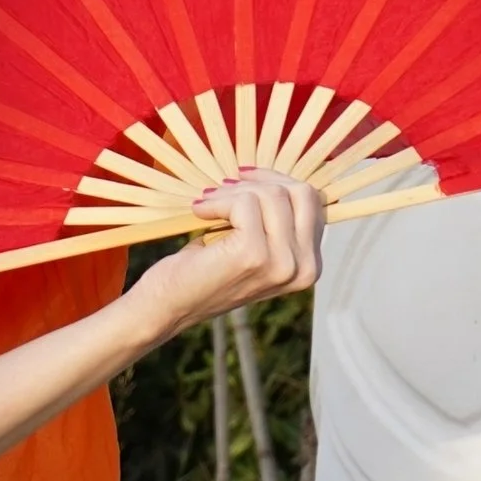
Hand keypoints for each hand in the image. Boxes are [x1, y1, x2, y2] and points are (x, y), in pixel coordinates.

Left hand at [137, 169, 324, 343]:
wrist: (167, 304)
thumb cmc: (205, 269)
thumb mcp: (252, 243)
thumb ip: (275, 220)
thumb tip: (279, 176)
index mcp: (310, 266)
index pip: (313, 202)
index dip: (277, 182)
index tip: (244, 181)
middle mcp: (304, 269)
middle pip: (300, 193)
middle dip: (259, 182)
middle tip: (223, 191)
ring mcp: (282, 263)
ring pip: (272, 195)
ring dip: (232, 192)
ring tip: (207, 204)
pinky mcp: (254, 254)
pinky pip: (245, 203)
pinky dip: (217, 202)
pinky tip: (200, 212)